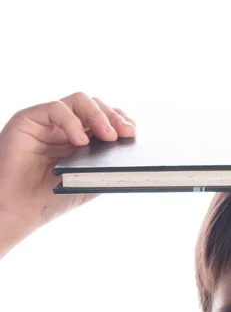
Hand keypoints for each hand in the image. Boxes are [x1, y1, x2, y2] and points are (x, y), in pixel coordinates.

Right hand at [0, 92, 135, 256]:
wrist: (16, 210)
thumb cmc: (50, 198)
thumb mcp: (89, 181)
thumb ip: (108, 165)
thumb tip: (133, 151)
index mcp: (82, 137)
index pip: (106, 117)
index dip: (121, 119)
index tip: (134, 132)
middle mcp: (65, 125)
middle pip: (95, 105)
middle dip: (114, 116)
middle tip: (126, 132)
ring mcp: (47, 121)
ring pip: (78, 101)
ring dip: (98, 115)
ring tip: (109, 135)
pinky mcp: (28, 119)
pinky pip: (55, 108)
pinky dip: (71, 121)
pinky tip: (81, 140)